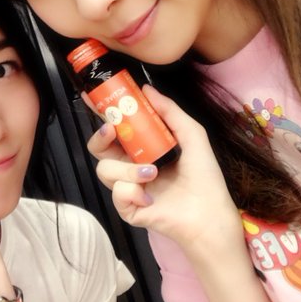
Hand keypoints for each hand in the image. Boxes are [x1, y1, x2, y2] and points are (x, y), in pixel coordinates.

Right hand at [88, 85, 238, 248]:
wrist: (210, 212)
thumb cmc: (204, 174)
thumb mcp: (191, 134)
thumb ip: (169, 110)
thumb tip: (147, 88)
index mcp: (143, 148)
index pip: (117, 127)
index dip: (102, 112)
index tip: (91, 96)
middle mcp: (132, 166)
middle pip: (99, 148)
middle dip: (100, 137)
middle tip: (111, 130)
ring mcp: (128, 188)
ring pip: (105, 170)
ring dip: (128, 169)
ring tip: (153, 172)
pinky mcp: (128, 208)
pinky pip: (117, 194)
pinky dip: (132, 192)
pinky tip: (150, 197)